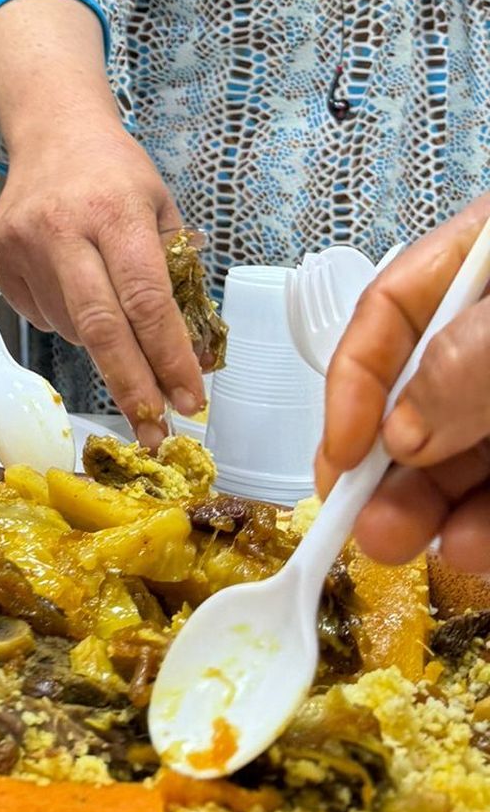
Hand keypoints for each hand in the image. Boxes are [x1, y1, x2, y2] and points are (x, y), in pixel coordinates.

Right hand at [0, 116, 204, 446]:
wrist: (53, 131)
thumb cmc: (115, 171)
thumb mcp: (162, 204)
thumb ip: (175, 271)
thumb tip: (189, 349)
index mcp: (115, 211)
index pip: (146, 300)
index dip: (169, 357)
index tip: (189, 399)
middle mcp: (64, 228)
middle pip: (100, 326)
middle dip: (132, 386)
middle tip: (154, 432)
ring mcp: (23, 244)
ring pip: (69, 328)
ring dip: (103, 347)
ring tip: (117, 318)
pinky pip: (41, 316)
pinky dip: (68, 322)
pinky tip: (77, 290)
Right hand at [318, 197, 489, 572]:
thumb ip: (470, 359)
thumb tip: (400, 431)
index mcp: (481, 264)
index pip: (391, 313)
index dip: (353, 385)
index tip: (338, 455)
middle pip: (424, 398)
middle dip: (387, 465)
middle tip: (359, 524)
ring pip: (469, 454)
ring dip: (433, 506)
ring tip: (401, 547)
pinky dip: (488, 522)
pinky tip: (471, 547)